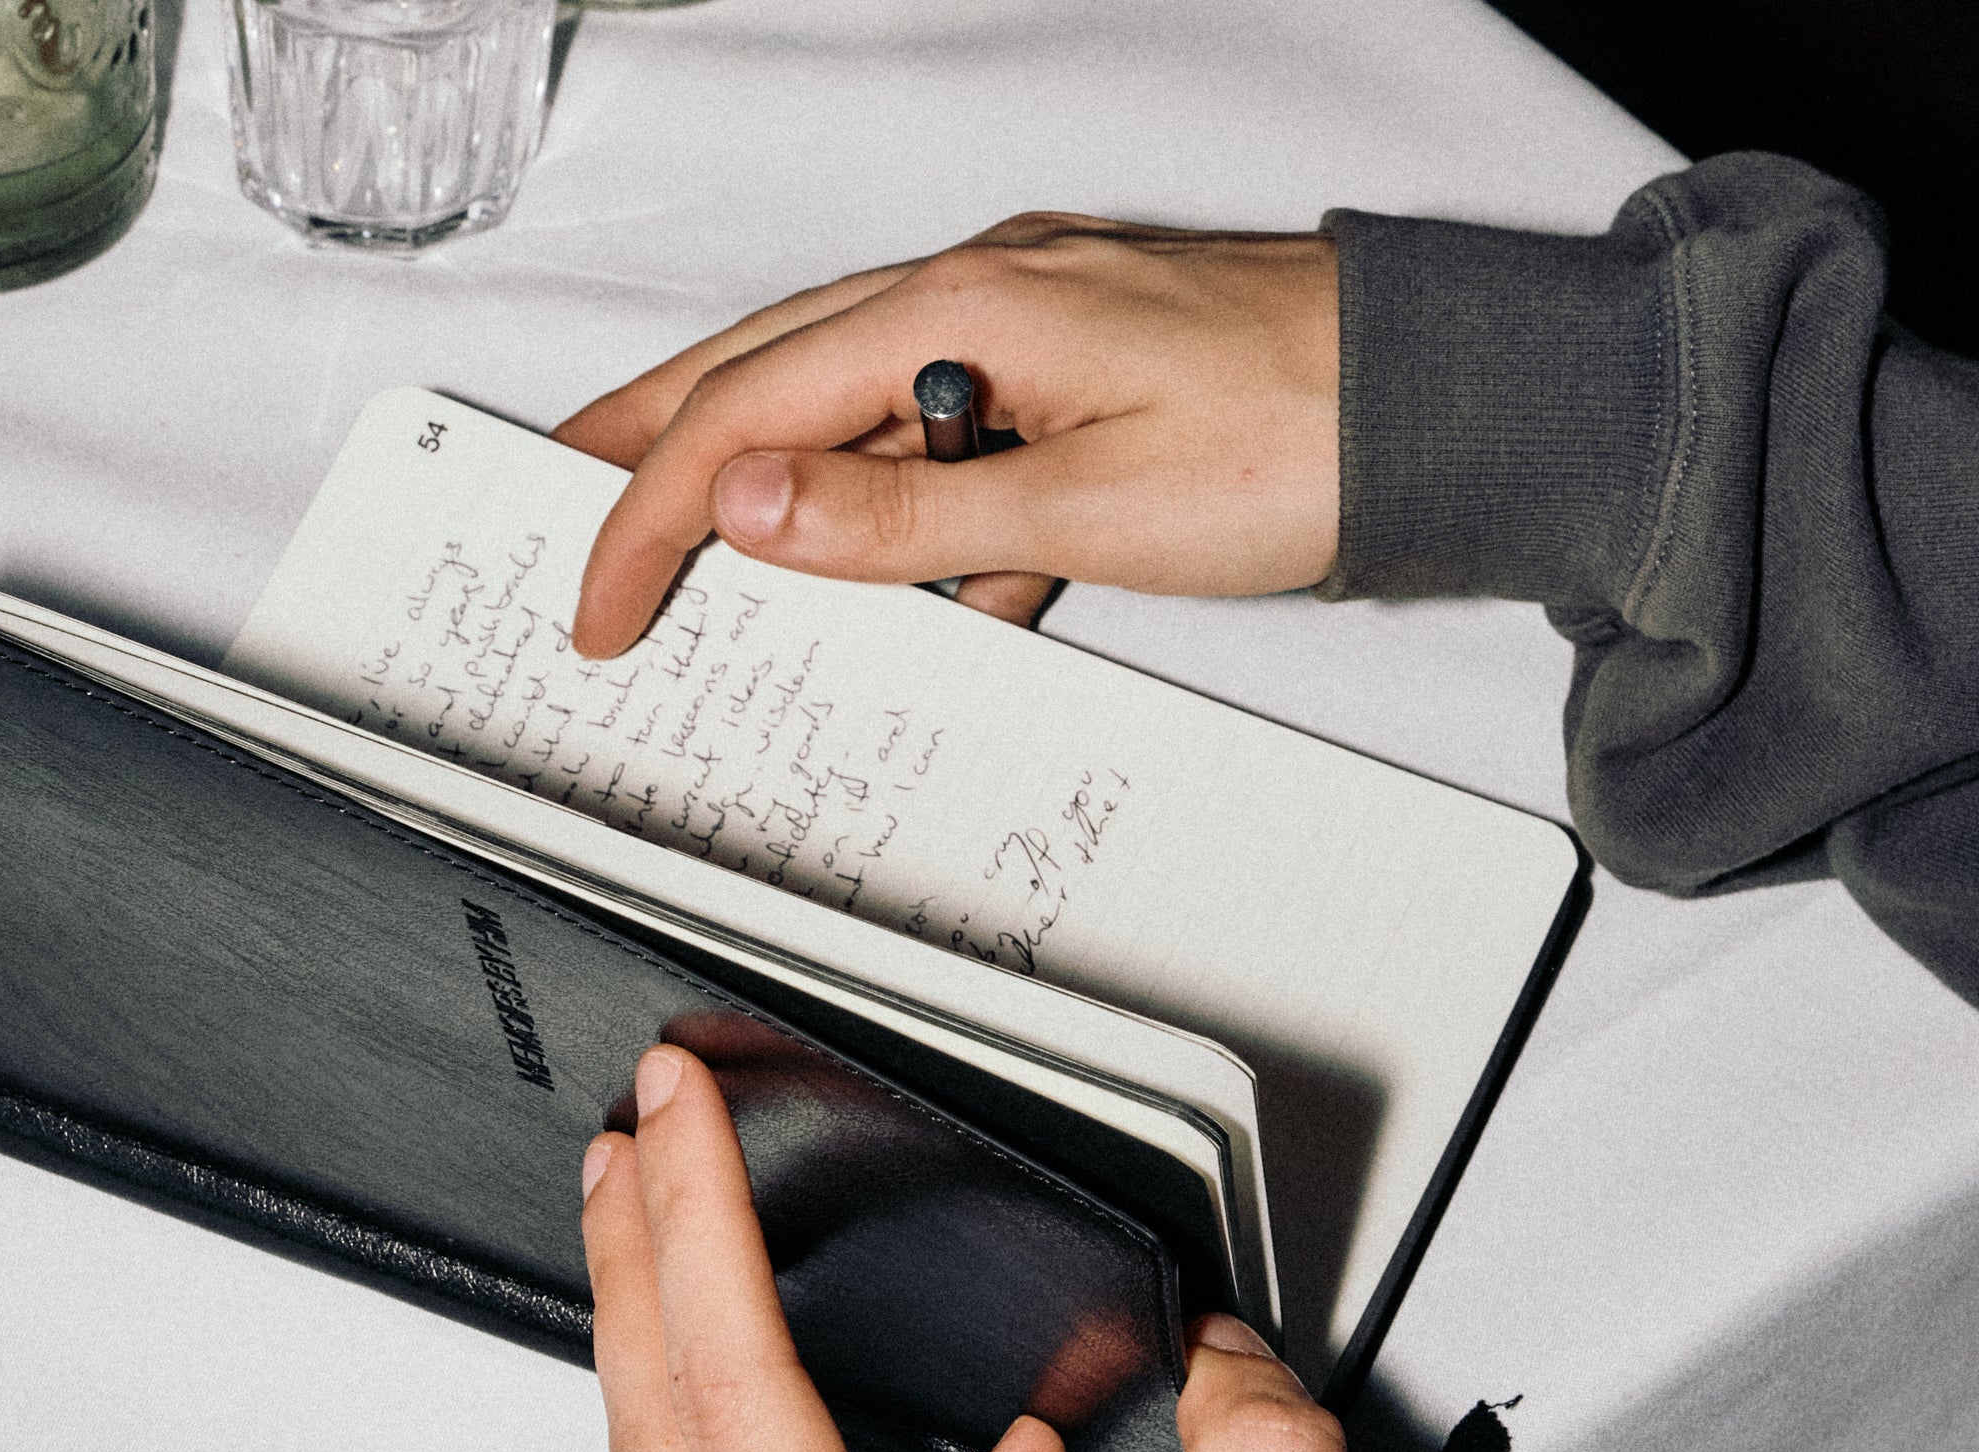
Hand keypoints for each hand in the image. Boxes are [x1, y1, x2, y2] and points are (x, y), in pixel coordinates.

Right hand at [554, 215, 1339, 656]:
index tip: (598, 601)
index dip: (648, 508)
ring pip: (851, 403)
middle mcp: (979, 299)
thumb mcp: (1086, 502)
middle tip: (558, 487)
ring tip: (687, 535)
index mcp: (964, 312)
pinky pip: (948, 437)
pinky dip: (904, 505)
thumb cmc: (1298, 441)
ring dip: (767, 474)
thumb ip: (908, 513)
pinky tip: (910, 573)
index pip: (751, 413)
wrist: (1445, 412)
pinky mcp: (1072, 375)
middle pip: (768, 371)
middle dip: (650, 438)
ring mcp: (1024, 330)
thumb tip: (749, 507)